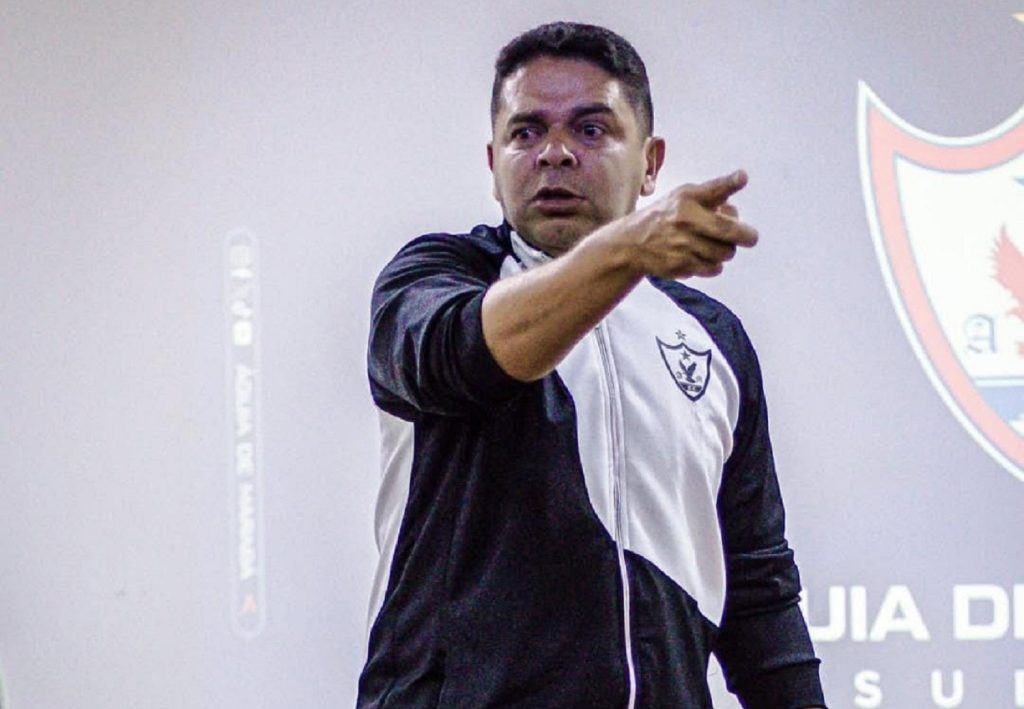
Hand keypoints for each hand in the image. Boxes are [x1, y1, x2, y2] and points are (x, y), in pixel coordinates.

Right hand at [624, 169, 758, 278]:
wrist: (633, 243)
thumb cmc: (667, 216)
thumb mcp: (685, 196)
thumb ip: (713, 196)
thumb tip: (736, 206)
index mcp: (688, 199)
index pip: (713, 190)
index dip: (730, 182)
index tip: (742, 176)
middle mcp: (685, 220)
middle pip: (729, 231)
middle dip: (747, 236)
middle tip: (750, 237)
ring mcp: (682, 245)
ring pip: (725, 253)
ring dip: (726, 251)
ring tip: (717, 246)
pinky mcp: (680, 265)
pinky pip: (713, 269)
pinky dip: (714, 265)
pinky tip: (705, 257)